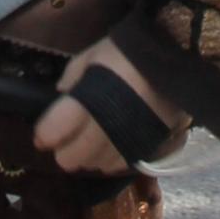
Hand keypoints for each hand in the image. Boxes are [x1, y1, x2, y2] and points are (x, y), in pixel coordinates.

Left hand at [33, 38, 177, 178]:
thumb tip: (61, 94)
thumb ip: (72, 77)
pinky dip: (111, 158)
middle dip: (64, 149)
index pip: (52, 133)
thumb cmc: (128, 52)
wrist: (176, 58)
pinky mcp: (145, 148)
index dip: (44, 134)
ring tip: (94, 137)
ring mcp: (125, 143)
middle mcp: (102, 130)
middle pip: (69, 159)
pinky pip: (119, 165)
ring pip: (94, 166)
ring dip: (88, 155)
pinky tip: (114, 143)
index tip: (44, 131)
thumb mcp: (92, 55)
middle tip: (69, 136)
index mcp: (85, 104)